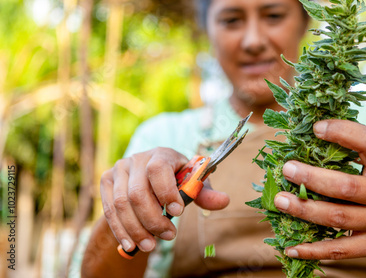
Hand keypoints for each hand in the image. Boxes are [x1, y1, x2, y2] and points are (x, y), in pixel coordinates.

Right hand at [100, 147, 229, 253]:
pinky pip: (109, 210)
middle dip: (153, 219)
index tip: (178, 212)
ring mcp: (119, 170)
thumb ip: (205, 192)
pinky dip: (120, 230)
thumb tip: (225, 201)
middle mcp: (137, 159)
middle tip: (168, 236)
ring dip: (136, 229)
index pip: (158, 169)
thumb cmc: (175, 179)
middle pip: (138, 192)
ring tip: (150, 246)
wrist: (148, 175)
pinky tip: (131, 245)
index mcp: (161, 154)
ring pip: (121, 204)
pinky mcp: (106, 182)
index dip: (166, 192)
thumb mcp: (192, 182)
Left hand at [273, 119, 365, 260]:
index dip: (343, 133)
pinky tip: (290, 248)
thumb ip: (362, 153)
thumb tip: (315, 133)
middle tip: (287, 169)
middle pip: (346, 187)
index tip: (317, 128)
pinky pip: (341, 250)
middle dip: (313, 178)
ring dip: (305, 210)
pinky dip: (313, 250)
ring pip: (338, 217)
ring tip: (280, 200)